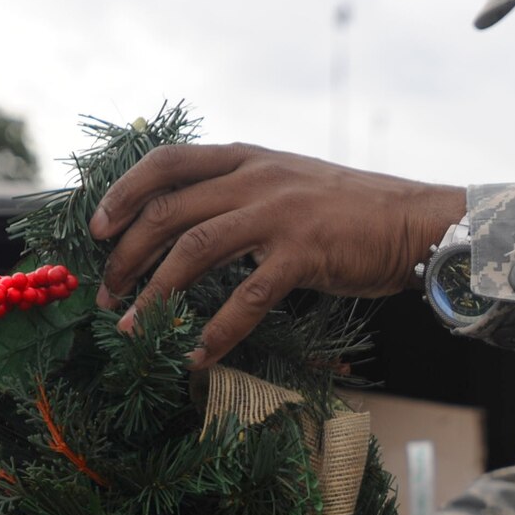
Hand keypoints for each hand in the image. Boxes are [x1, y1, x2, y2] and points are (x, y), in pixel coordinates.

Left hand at [87, 143, 465, 369]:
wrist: (417, 221)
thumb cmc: (352, 212)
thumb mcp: (290, 183)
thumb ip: (243, 193)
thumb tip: (189, 226)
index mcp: (248, 158)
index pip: (167, 162)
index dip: (123, 193)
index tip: (97, 229)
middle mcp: (256, 178)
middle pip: (167, 211)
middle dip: (126, 257)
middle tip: (107, 296)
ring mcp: (280, 213)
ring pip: (193, 251)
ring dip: (156, 295)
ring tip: (135, 330)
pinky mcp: (305, 252)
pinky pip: (247, 298)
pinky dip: (217, 331)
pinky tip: (199, 356)